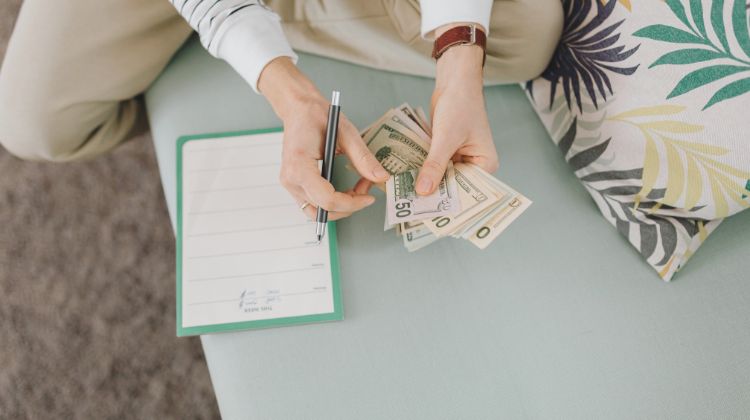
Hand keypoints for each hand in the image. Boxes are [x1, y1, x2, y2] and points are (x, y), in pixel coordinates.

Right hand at [259, 57, 388, 219]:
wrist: (298, 109)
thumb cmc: (316, 116)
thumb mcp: (345, 133)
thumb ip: (363, 158)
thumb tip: (381, 177)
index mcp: (299, 166)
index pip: (327, 200)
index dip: (352, 203)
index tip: (369, 197)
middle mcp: (291, 180)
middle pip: (323, 210)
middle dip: (349, 205)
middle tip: (367, 188)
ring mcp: (291, 185)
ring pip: (318, 212)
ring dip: (341, 207)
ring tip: (357, 190)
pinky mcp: (295, 185)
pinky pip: (314, 204)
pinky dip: (332, 203)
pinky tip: (345, 190)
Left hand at [415, 25, 497, 195]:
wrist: (455, 81)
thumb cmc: (460, 105)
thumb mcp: (446, 137)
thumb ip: (435, 164)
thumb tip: (423, 191)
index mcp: (485, 165)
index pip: (468, 193)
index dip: (448, 203)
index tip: (428, 216)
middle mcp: (474, 166)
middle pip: (452, 188)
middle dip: (433, 196)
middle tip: (411, 211)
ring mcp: (459, 160)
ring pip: (440, 178)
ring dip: (424, 184)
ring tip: (404, 200)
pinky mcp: (445, 153)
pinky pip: (433, 167)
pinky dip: (421, 171)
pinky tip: (404, 181)